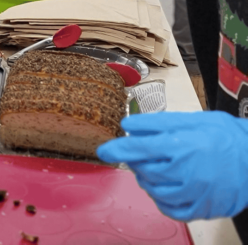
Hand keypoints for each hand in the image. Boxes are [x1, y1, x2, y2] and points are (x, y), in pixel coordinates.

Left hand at [97, 111, 247, 220]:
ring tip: (155, 168)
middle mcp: (188, 172)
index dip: (118, 149)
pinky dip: (161, 200)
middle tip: (142, 154)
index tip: (104, 150)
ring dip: (147, 179)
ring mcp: (196, 194)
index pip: (140, 148)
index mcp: (183, 146)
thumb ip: (159, 123)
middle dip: (137, 161)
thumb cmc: (225, 136)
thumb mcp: (192, 120)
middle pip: (145, 170)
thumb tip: (130, 125)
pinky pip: (172, 210)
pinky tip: (165, 188)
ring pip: (155, 191)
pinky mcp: (204, 208)